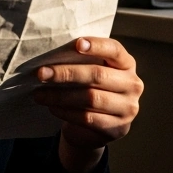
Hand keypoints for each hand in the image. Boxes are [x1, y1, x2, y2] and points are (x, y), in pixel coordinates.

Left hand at [32, 37, 143, 172]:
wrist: (96, 128)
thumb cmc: (91, 90)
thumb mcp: (92, 72)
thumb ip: (81, 62)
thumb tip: (52, 56)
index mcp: (127, 64)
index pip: (114, 50)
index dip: (96, 46)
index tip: (77, 44)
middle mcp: (133, 84)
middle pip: (97, 75)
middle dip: (66, 73)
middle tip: (41, 73)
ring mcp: (128, 108)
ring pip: (90, 98)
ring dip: (60, 96)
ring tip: (39, 93)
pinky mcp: (118, 128)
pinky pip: (88, 118)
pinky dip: (66, 112)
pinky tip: (52, 107)